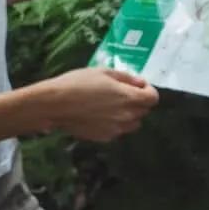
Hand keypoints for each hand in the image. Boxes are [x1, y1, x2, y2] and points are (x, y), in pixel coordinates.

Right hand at [35, 67, 159, 141]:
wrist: (55, 104)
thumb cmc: (78, 82)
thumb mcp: (103, 72)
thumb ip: (126, 78)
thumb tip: (141, 83)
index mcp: (129, 98)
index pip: (153, 98)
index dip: (148, 91)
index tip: (138, 86)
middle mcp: (127, 116)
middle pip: (144, 111)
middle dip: (138, 102)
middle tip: (121, 93)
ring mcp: (116, 130)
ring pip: (132, 124)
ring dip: (128, 115)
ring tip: (111, 106)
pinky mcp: (104, 138)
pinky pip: (117, 131)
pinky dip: (114, 124)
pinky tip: (98, 115)